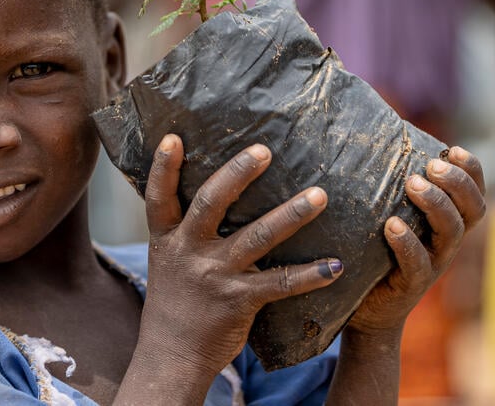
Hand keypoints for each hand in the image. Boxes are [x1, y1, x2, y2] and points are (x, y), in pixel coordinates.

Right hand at [135, 134, 342, 379]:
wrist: (171, 357)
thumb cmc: (176, 304)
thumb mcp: (168, 262)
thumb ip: (186, 230)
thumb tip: (217, 190)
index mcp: (167, 239)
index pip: (159, 197)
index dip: (163, 167)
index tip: (173, 138)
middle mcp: (188, 252)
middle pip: (212, 203)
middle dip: (238, 174)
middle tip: (264, 151)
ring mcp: (215, 275)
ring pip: (256, 237)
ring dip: (291, 214)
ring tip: (319, 196)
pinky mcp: (239, 300)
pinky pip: (280, 284)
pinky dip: (311, 275)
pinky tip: (335, 265)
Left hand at [347, 146, 485, 336]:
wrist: (368, 307)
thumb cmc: (377, 250)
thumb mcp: (391, 212)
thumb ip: (393, 184)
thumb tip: (374, 131)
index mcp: (449, 221)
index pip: (476, 192)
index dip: (472, 170)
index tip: (453, 149)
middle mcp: (448, 241)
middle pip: (473, 209)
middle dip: (457, 182)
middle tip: (432, 165)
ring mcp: (434, 264)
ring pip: (452, 232)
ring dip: (435, 203)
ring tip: (413, 184)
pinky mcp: (413, 285)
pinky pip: (418, 263)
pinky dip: (407, 242)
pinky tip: (391, 226)